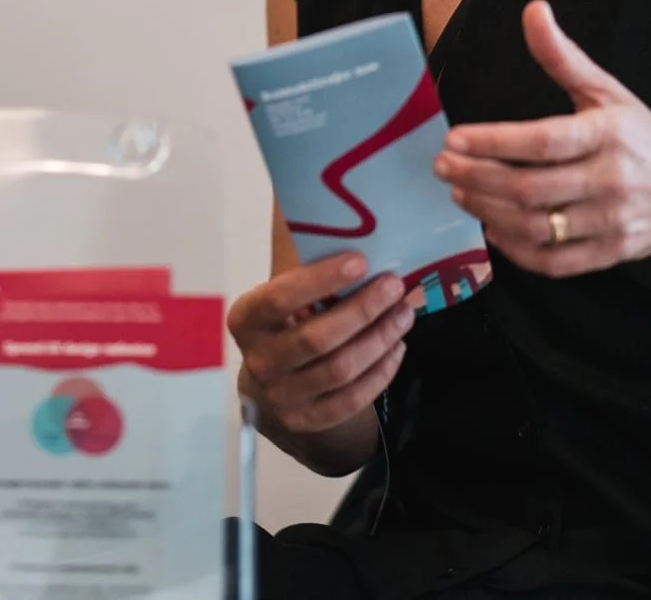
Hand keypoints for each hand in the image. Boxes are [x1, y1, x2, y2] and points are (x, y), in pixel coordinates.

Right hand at [227, 254, 413, 463]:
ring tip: (404, 313)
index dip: (321, 279)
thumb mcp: (282, 294)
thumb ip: (304, 270)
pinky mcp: (306, 421)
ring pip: (340, 370)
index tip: (361, 261)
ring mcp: (281, 397)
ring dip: (379, 339)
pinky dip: (380, 373)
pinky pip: (351, 400)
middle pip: (317, 338)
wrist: (270, 383)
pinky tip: (397, 348)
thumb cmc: (283, 322)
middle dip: (363, 310)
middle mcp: (257, 361)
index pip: (280, 298)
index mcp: (245, 319)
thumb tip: (349, 230)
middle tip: (395, 286)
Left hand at [434, 0, 650, 276]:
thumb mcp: (609, 93)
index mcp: (609, 134)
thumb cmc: (644, 139)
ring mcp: (612, 222)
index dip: (494, 142)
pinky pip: (554, 261)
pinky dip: (516, 250)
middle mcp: (611, 180)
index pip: (543, 141)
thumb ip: (564, 58)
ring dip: (488, 211)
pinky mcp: (611, 255)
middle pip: (531, 188)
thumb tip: (534, 11)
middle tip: (443, 166)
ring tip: (460, 191)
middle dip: (477, 178)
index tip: (453, 137)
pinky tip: (493, 228)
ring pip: (536, 226)